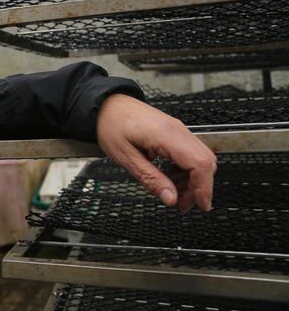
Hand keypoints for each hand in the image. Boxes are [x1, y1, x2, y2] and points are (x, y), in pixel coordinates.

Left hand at [95, 94, 216, 211]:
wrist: (105, 105)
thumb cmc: (111, 125)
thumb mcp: (125, 157)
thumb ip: (150, 179)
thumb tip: (170, 199)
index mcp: (167, 135)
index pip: (200, 164)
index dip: (204, 188)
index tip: (200, 205)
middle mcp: (177, 130)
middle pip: (205, 162)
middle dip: (199, 187)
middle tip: (183, 204)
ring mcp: (177, 129)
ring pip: (200, 157)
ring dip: (192, 179)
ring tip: (175, 193)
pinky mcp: (173, 130)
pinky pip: (190, 152)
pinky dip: (186, 168)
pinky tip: (171, 177)